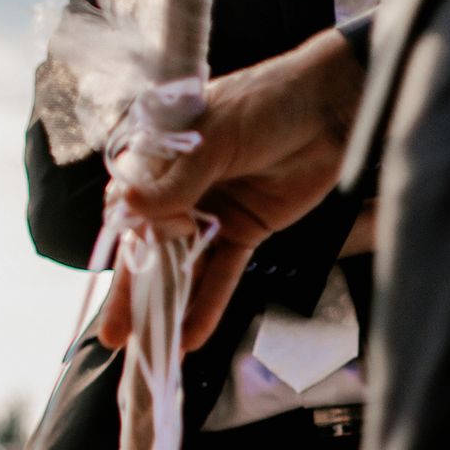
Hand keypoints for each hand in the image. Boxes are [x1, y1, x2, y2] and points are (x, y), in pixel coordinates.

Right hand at [96, 28, 365, 352]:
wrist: (333, 104)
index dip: (122, 245)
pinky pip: (223, 274)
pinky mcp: (245, 231)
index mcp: (161, 159)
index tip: (122, 269)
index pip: (129, 209)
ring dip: (169, 307)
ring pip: (184, 267)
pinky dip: (209, 305)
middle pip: (150, 248)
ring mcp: (212, 213)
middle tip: (116, 336)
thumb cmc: (268, 101)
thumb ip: (176, 180)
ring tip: (150, 348)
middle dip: (134, 294)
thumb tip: (130, 207)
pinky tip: (193, 337)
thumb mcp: (216, 136)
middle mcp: (180, 189)